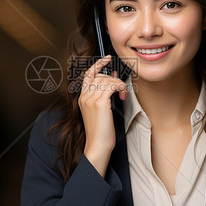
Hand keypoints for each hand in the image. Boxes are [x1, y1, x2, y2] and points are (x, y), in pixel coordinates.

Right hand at [78, 55, 127, 176]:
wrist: (98, 145)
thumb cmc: (101, 131)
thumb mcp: (102, 110)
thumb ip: (105, 93)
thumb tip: (112, 76)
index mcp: (82, 98)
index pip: (88, 74)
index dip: (97, 64)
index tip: (106, 59)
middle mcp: (84, 96)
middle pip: (100, 75)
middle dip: (114, 79)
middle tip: (121, 89)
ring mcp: (90, 99)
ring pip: (107, 79)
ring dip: (119, 85)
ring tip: (123, 96)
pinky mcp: (99, 102)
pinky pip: (113, 85)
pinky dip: (121, 87)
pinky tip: (123, 96)